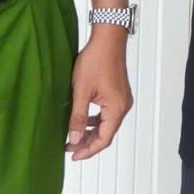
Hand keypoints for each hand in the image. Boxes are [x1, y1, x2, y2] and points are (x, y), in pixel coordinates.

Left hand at [65, 27, 132, 159]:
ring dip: (92, 132)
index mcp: (116, 109)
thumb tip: (75, 138)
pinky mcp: (118, 93)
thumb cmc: (96, 60)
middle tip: (70, 147)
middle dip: (88, 143)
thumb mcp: (81, 91)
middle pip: (107, 134)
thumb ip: (78, 117)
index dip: (88, 150)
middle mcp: (123, 106)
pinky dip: (96, 120)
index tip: (73, 155)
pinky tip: (84, 119)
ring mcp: (122, 99)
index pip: (104, 139)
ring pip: (107, 124)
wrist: (107, 38)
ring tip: (74, 136)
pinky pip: (108, 114)